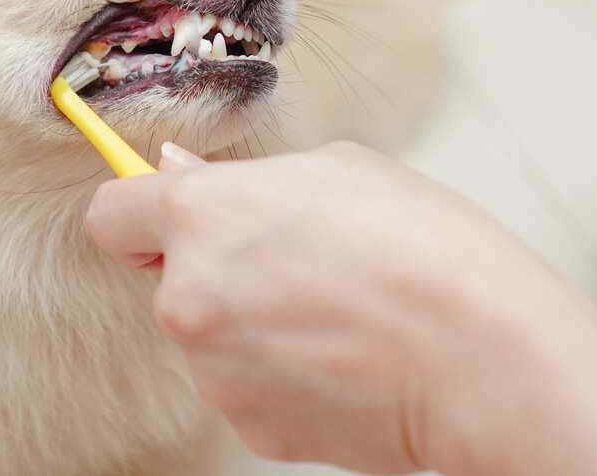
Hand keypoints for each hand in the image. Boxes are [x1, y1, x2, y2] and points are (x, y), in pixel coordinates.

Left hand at [86, 141, 596, 473]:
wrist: (484, 358)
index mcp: (203, 217)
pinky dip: (281, 371)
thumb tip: (178, 175)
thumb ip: (243, 177)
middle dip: (217, 265)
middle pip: (170, 277)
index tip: (165, 212)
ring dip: (252, 320)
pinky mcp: (251, 427)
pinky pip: (246, 385)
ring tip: (338, 307)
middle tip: (300, 255)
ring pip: (212, 333)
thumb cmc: (427, 249)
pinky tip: (343, 354)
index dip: (139, 209)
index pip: (111, 214)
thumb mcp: (339, 170)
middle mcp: (190, 299)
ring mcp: (216, 373)